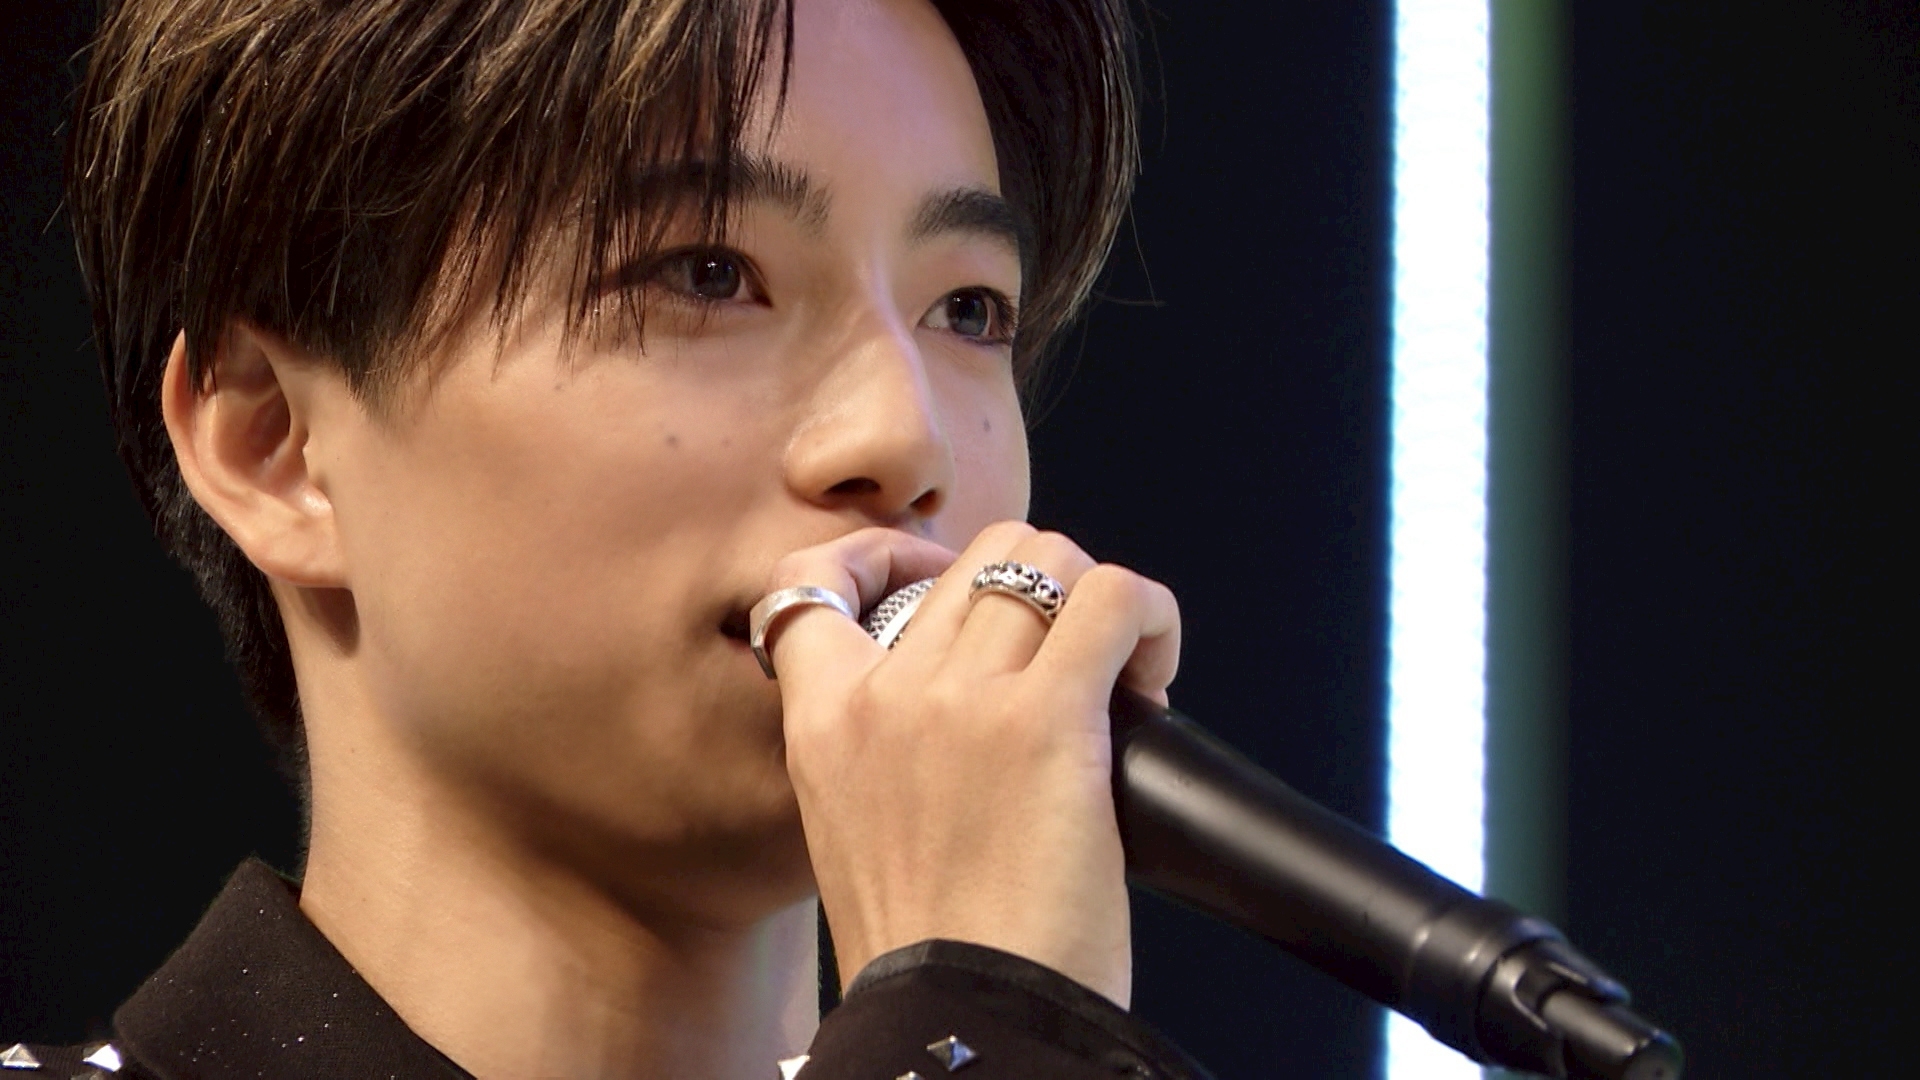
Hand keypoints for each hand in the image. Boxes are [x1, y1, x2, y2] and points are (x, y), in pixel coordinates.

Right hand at [761, 522, 1180, 1006]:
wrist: (962, 1025)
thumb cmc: (933, 956)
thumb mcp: (855, 835)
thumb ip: (881, 755)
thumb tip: (962, 706)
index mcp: (822, 726)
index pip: (811, 579)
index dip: (885, 557)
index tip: (940, 585)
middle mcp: (884, 696)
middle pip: (975, 556)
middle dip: (1036, 588)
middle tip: (1067, 659)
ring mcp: (963, 701)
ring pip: (1047, 556)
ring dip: (1100, 604)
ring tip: (1120, 679)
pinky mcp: (1049, 721)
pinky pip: (1115, 599)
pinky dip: (1150, 617)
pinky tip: (1152, 681)